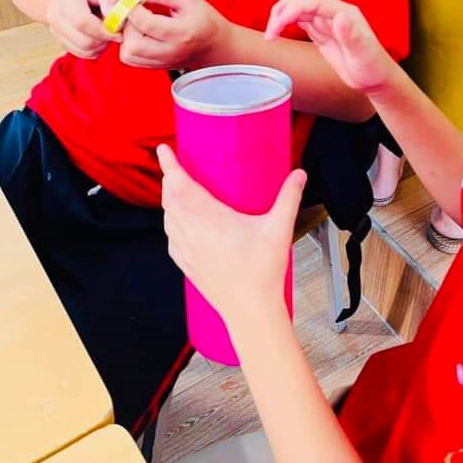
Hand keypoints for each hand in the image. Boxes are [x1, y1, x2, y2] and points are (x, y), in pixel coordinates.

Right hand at [46, 0, 121, 58]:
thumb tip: (115, 21)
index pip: (82, 22)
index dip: (104, 30)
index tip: (120, 30)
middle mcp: (55, 14)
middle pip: (83, 41)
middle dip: (105, 39)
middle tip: (117, 30)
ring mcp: (54, 29)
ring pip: (84, 50)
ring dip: (102, 44)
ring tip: (108, 29)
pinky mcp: (60, 40)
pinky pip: (82, 53)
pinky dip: (95, 49)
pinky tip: (101, 34)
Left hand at [119, 0, 228, 68]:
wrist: (216, 45)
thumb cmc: (204, 20)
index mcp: (181, 33)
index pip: (146, 23)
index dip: (131, 7)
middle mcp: (171, 51)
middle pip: (133, 44)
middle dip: (127, 24)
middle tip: (134, 12)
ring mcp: (163, 62)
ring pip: (128, 54)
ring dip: (126, 36)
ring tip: (137, 23)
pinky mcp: (157, 66)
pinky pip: (131, 59)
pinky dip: (128, 45)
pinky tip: (139, 33)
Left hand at [159, 144, 306, 328]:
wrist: (251, 312)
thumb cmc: (263, 273)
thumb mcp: (279, 230)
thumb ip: (289, 198)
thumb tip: (298, 174)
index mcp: (212, 221)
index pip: (182, 186)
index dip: (170, 166)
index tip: (164, 150)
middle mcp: (194, 234)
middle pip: (170, 199)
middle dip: (169, 179)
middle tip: (173, 165)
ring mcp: (188, 251)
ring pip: (168, 219)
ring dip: (168, 200)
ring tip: (175, 189)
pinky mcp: (187, 265)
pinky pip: (170, 238)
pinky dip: (170, 224)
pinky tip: (178, 223)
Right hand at [265, 0, 393, 94]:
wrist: (375, 78)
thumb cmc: (372, 67)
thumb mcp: (364, 54)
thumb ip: (351, 35)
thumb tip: (339, 16)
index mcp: (344, 13)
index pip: (313, 0)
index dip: (294, 8)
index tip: (280, 23)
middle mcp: (334, 12)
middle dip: (283, 10)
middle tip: (271, 31)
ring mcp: (326, 21)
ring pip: (297, 8)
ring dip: (281, 16)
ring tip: (271, 34)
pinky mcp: (320, 31)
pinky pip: (299, 20)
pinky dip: (285, 23)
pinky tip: (278, 34)